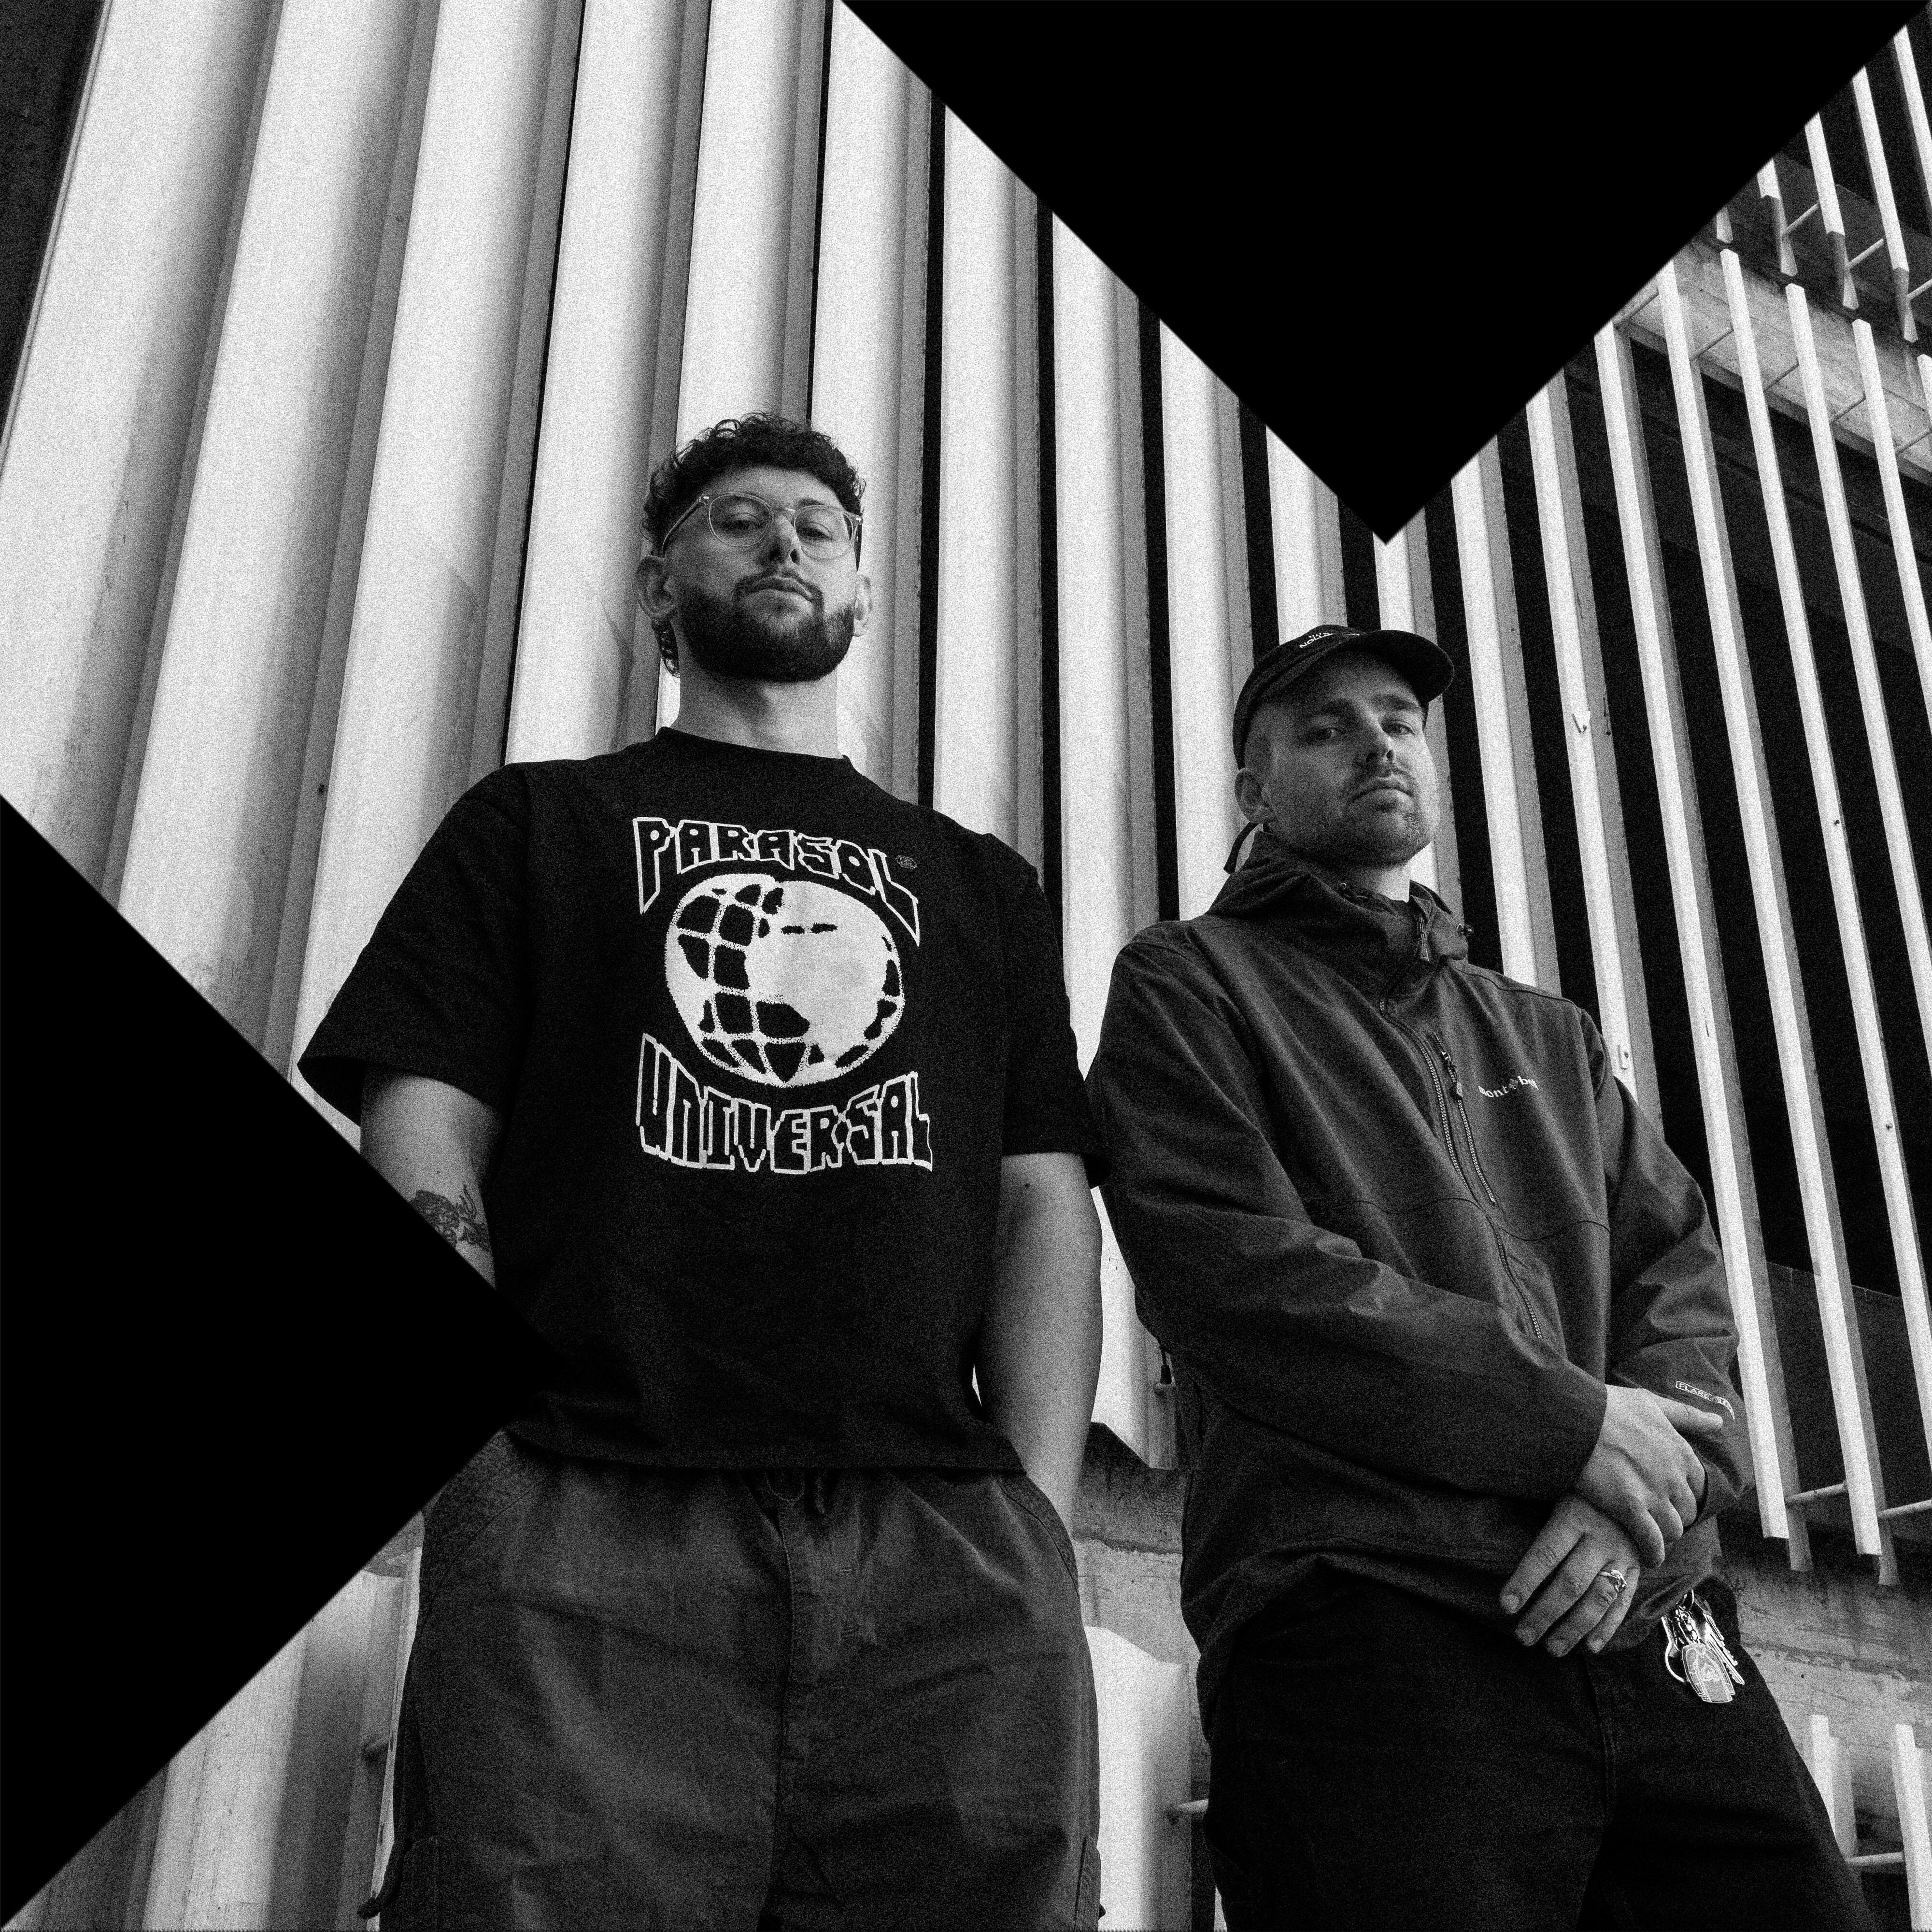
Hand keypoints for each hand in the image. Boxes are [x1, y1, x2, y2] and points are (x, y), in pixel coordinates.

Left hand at [1500, 1494, 1641, 1656]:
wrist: (1630, 1489)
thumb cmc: (1578, 1492)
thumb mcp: (1556, 1494)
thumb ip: (1537, 1521)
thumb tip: (1496, 1546)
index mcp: (1573, 1516)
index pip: (1546, 1553)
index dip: (1525, 1581)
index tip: (1506, 1606)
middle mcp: (1600, 1537)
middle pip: (1571, 1582)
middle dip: (1546, 1614)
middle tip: (1524, 1637)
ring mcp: (1622, 1555)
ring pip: (1598, 1598)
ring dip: (1575, 1628)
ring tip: (1553, 1649)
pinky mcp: (1637, 1569)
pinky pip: (1624, 1602)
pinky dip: (1608, 1627)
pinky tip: (1591, 1647)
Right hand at [1574, 1385, 1723, 1565]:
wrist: (1577, 1419)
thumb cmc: (1610, 1407)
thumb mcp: (1652, 1403)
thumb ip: (1686, 1416)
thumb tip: (1719, 1423)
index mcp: (1680, 1451)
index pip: (1698, 1486)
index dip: (1686, 1495)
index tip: (1672, 1498)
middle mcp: (1673, 1476)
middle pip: (1687, 1511)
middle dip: (1676, 1516)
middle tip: (1658, 1518)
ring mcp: (1653, 1494)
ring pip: (1674, 1529)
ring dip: (1665, 1536)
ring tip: (1652, 1537)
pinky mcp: (1630, 1508)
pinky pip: (1651, 1541)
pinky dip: (1653, 1553)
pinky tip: (1648, 1557)